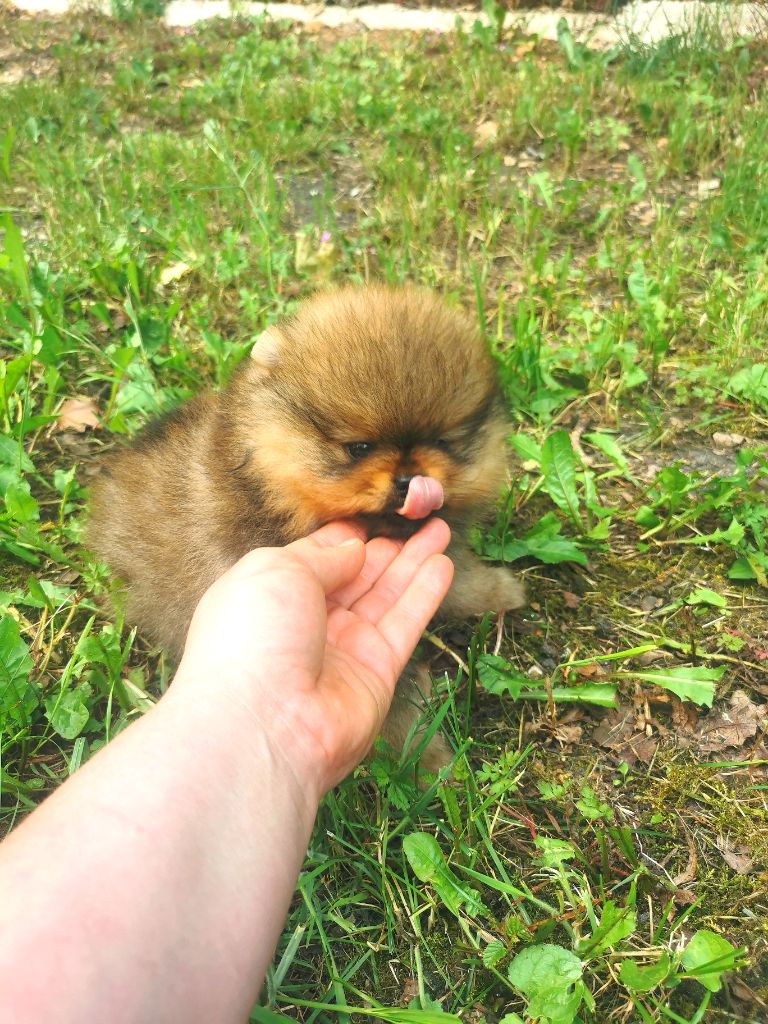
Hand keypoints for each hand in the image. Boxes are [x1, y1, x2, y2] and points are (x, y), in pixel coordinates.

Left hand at [176, 519, 452, 794]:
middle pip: (356, 575)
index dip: (347, 534)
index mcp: (273, 593)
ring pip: (386, 596)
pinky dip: (424, 594)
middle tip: (419, 514)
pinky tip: (442, 564)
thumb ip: (322, 556)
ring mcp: (343, 648)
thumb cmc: (253, 637)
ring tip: (440, 529)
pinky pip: (404, 625)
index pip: (317, 556)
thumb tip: (354, 548)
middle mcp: (308, 621)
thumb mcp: (277, 571)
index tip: (377, 507)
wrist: (262, 724)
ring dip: (413, 562)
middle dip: (387, 545)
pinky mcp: (376, 673)